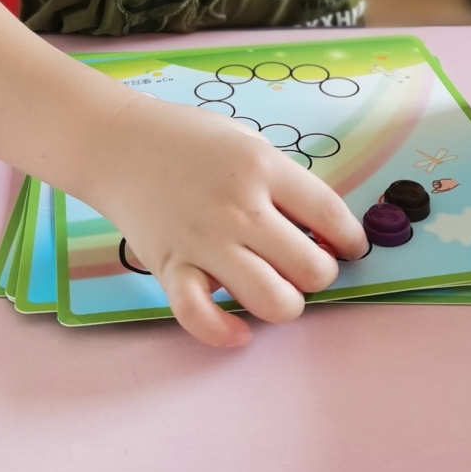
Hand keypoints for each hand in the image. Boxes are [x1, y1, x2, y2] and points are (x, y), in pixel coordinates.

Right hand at [87, 90, 367, 347]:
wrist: (118, 143)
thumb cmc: (187, 138)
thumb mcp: (246, 141)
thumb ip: (282, 181)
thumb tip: (321, 230)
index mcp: (261, 167)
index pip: (330, 214)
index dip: (352, 238)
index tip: (351, 247)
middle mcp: (239, 208)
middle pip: (311, 268)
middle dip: (320, 273)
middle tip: (307, 263)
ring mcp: (204, 242)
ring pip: (273, 302)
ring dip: (286, 304)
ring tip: (277, 288)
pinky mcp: (171, 269)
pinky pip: (203, 318)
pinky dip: (226, 333)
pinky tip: (239, 330)